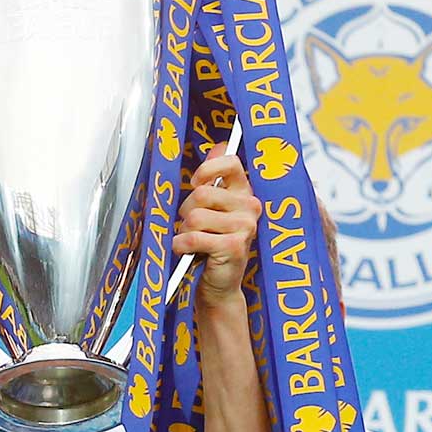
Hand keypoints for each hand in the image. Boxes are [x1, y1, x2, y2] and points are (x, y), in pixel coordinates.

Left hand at [174, 151, 257, 301]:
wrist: (219, 284)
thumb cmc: (212, 246)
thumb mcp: (213, 210)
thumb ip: (214, 180)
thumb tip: (218, 146)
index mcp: (244, 193)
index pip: (231, 163)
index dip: (207, 170)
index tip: (196, 182)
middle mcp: (249, 207)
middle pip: (202, 194)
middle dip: (187, 211)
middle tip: (191, 226)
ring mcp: (245, 227)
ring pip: (195, 216)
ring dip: (184, 231)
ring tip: (192, 241)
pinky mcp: (234, 247)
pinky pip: (194, 237)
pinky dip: (181, 245)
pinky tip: (187, 251)